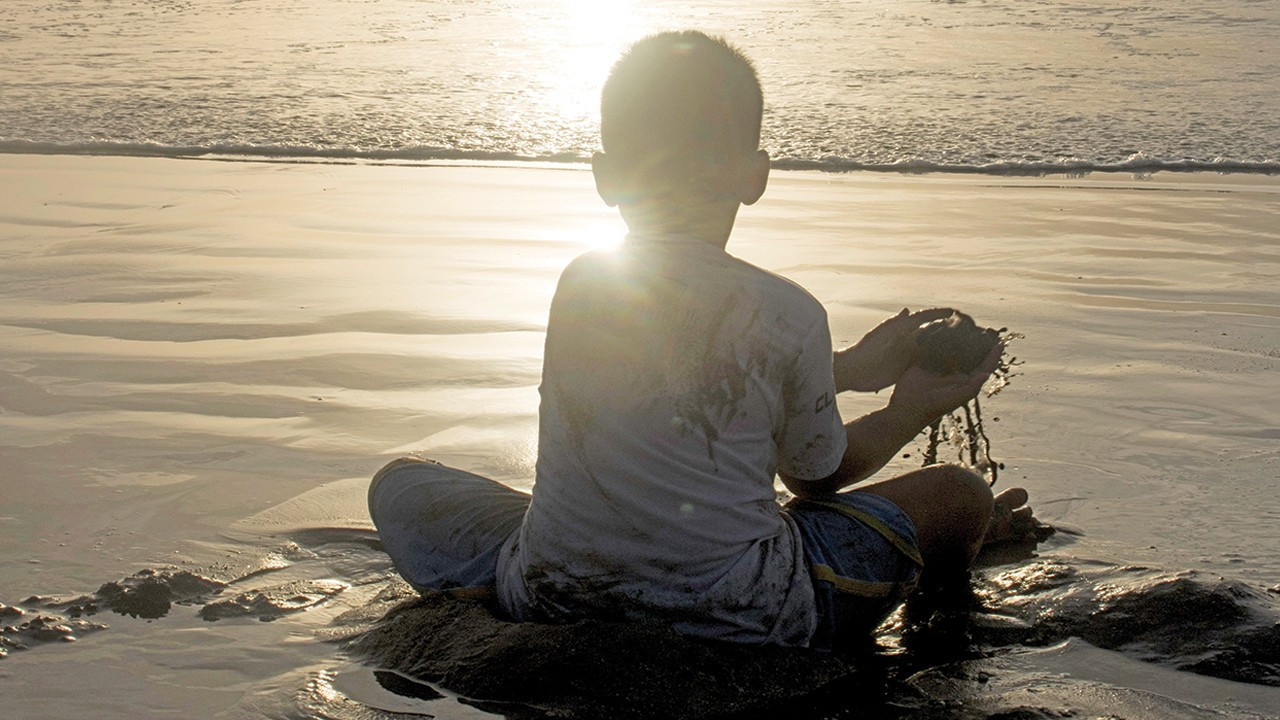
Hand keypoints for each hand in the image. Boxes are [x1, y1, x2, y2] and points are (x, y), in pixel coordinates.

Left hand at [837, 307, 957, 391]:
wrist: (852, 371)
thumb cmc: (864, 350)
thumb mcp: (881, 335)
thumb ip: (895, 324)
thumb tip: (907, 310)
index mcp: (901, 329)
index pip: (923, 319)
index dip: (937, 314)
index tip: (954, 312)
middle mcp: (906, 341)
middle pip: (930, 334)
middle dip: (946, 332)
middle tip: (967, 332)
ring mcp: (906, 356)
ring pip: (929, 351)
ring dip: (944, 351)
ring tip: (964, 351)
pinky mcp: (904, 371)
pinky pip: (923, 367)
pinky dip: (935, 367)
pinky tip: (950, 370)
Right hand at [888, 338, 1001, 425]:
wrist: (906, 408)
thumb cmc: (933, 407)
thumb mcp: (954, 399)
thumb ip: (971, 388)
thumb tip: (986, 374)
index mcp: (965, 383)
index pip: (983, 367)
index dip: (993, 356)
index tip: (1000, 343)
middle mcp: (954, 374)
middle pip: (970, 356)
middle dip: (977, 344)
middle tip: (985, 330)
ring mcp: (940, 368)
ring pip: (953, 350)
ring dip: (959, 339)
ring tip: (965, 325)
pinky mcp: (926, 362)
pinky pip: (935, 348)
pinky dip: (939, 339)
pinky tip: (942, 328)